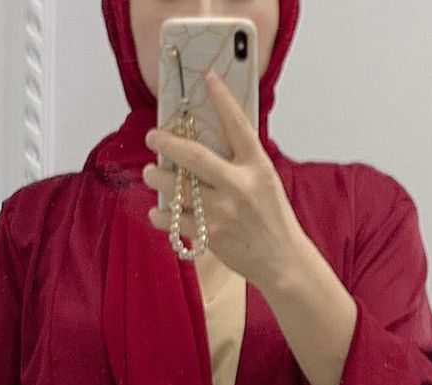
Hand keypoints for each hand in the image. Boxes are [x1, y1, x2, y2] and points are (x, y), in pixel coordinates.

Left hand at [142, 68, 311, 294]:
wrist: (281, 260)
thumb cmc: (271, 217)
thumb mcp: (265, 180)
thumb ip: (241, 159)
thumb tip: (209, 136)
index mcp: (256, 167)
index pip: (237, 125)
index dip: (222, 98)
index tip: (207, 77)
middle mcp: (239, 186)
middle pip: (195, 157)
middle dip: (168, 143)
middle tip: (152, 136)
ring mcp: (224, 212)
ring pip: (179, 189)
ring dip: (158, 178)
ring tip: (150, 172)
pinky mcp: (212, 236)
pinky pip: (175, 222)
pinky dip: (161, 215)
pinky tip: (157, 210)